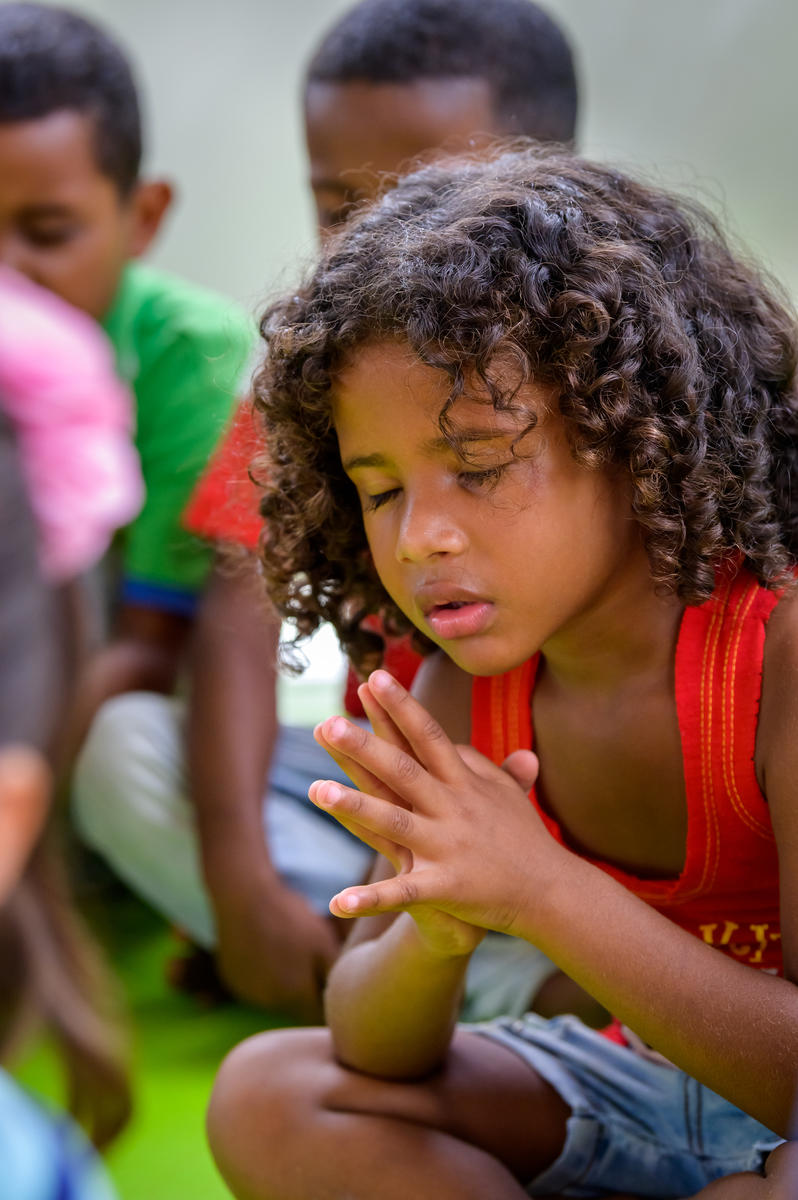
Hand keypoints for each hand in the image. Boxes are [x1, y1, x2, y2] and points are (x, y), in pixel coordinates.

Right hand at [213, 878, 338, 1021]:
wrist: (245, 896)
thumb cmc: (290, 919)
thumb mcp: (323, 944)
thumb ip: (333, 976)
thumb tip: (345, 998)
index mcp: (295, 996)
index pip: (318, 1014)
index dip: (328, 1000)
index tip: (331, 979)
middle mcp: (269, 1002)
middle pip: (296, 1007)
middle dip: (306, 991)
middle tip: (311, 957)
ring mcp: (247, 991)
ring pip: (275, 997)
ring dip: (284, 983)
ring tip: (288, 949)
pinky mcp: (232, 978)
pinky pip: (255, 985)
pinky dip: (263, 974)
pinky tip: (267, 949)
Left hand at [310, 670, 553, 944]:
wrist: (552, 893)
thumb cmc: (524, 839)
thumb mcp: (506, 794)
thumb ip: (482, 765)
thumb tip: (460, 745)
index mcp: (463, 783)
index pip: (428, 736)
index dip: (401, 706)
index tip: (374, 677)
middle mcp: (452, 809)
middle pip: (402, 771)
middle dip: (364, 747)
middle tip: (327, 724)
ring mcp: (447, 847)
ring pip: (394, 823)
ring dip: (355, 807)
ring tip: (315, 791)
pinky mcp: (446, 887)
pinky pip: (403, 893)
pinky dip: (371, 899)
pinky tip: (337, 902)